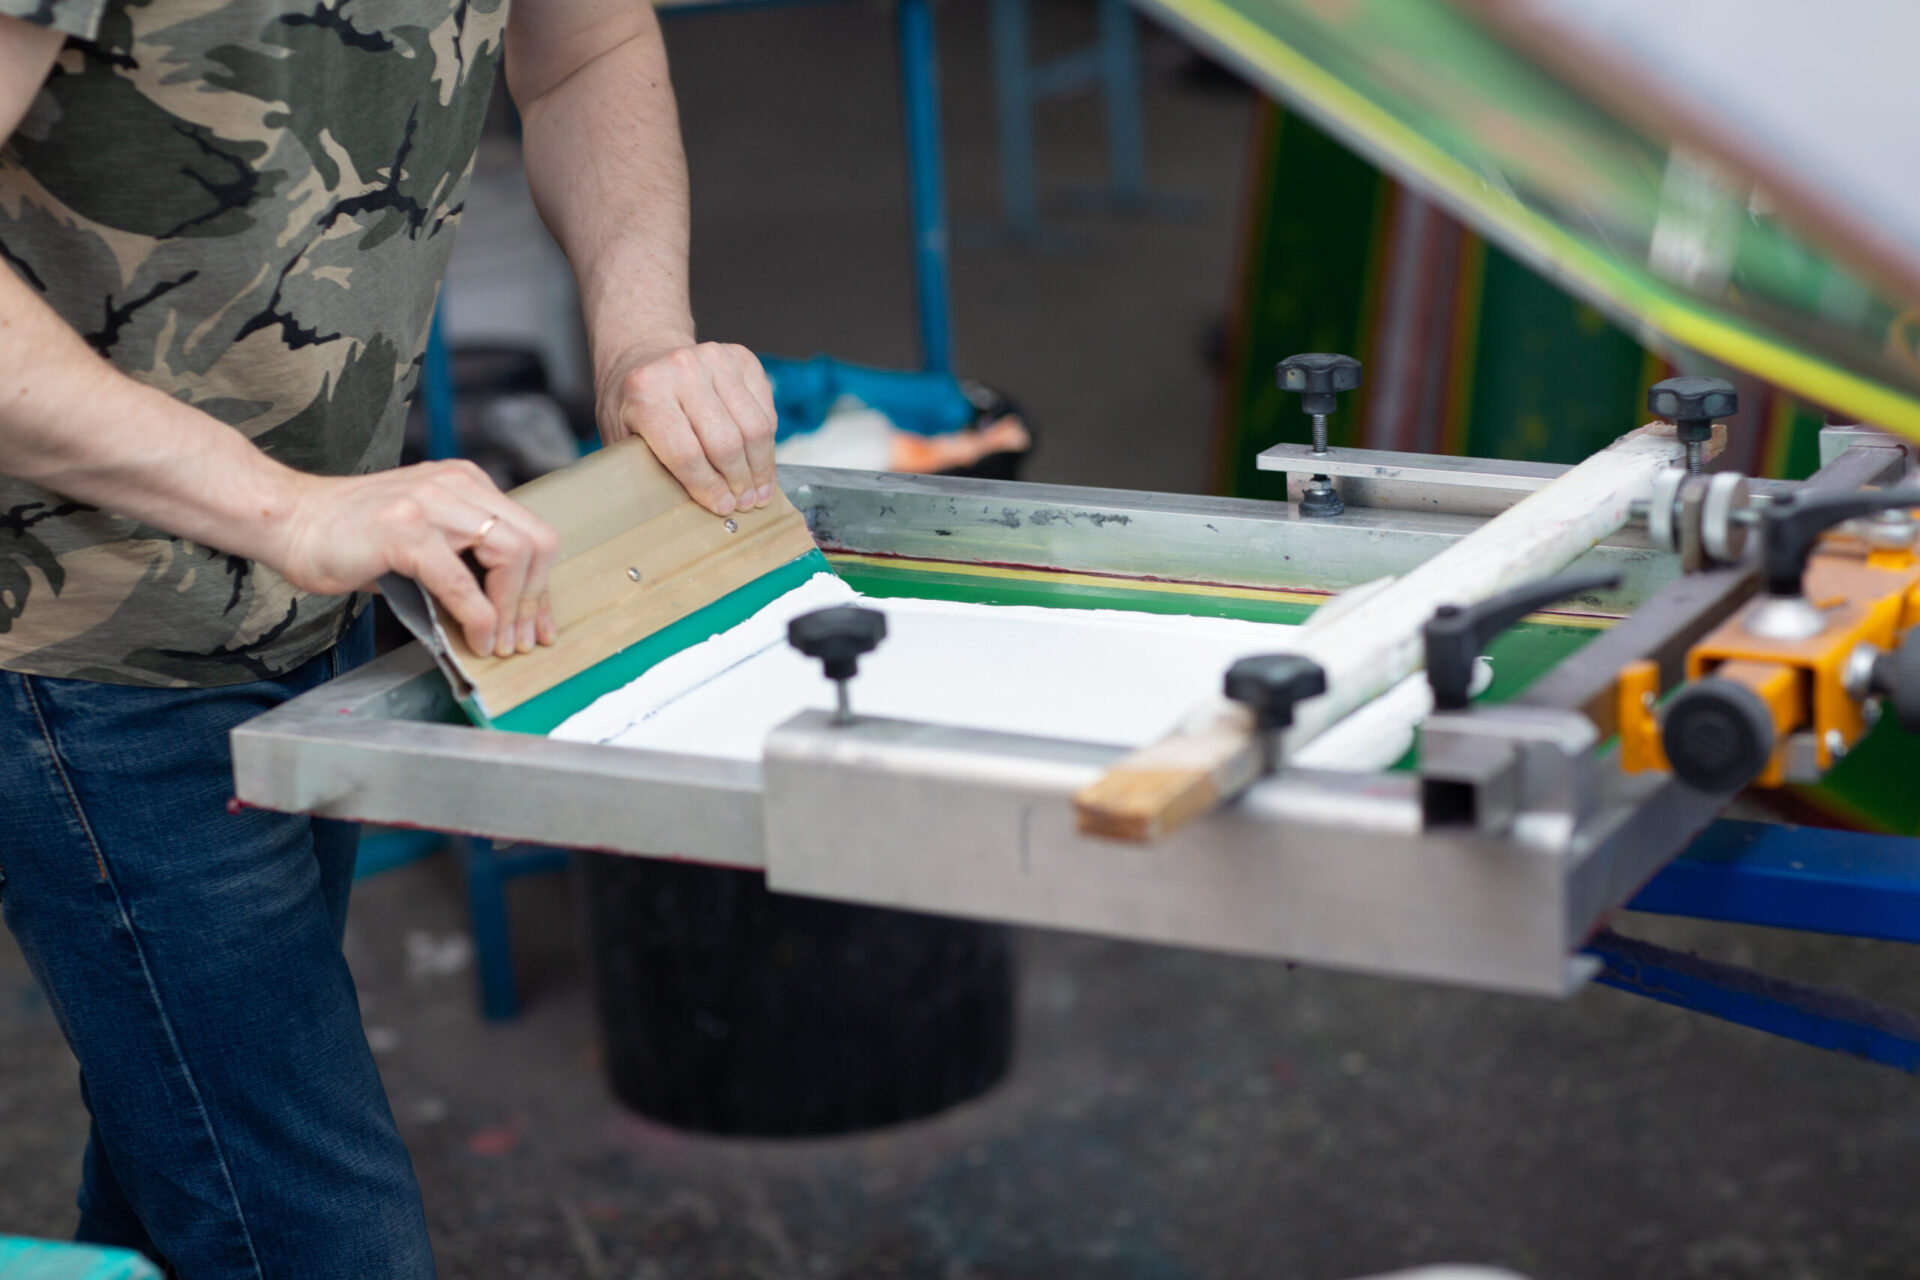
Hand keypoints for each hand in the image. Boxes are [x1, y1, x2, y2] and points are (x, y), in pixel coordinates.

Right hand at [276, 461, 562, 658]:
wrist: (289, 521)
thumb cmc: (350, 536)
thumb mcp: (423, 539)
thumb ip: (463, 562)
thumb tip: (502, 613)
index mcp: (468, 484)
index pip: (534, 534)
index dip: (542, 587)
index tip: (538, 626)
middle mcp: (457, 485)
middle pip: (536, 542)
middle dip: (534, 600)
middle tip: (521, 641)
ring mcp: (432, 503)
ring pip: (511, 554)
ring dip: (511, 609)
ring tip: (497, 643)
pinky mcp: (405, 529)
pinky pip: (460, 579)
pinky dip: (477, 615)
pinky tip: (474, 638)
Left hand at [597, 342, 776, 514]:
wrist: (646, 355)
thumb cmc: (634, 405)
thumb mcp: (621, 437)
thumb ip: (645, 468)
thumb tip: (678, 512)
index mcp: (645, 392)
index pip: (686, 453)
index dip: (708, 487)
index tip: (721, 507)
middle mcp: (682, 369)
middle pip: (726, 442)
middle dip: (739, 482)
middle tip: (744, 503)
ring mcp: (716, 359)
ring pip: (755, 428)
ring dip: (761, 466)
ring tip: (759, 489)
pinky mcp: (742, 358)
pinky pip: (766, 410)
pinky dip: (767, 442)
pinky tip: (759, 460)